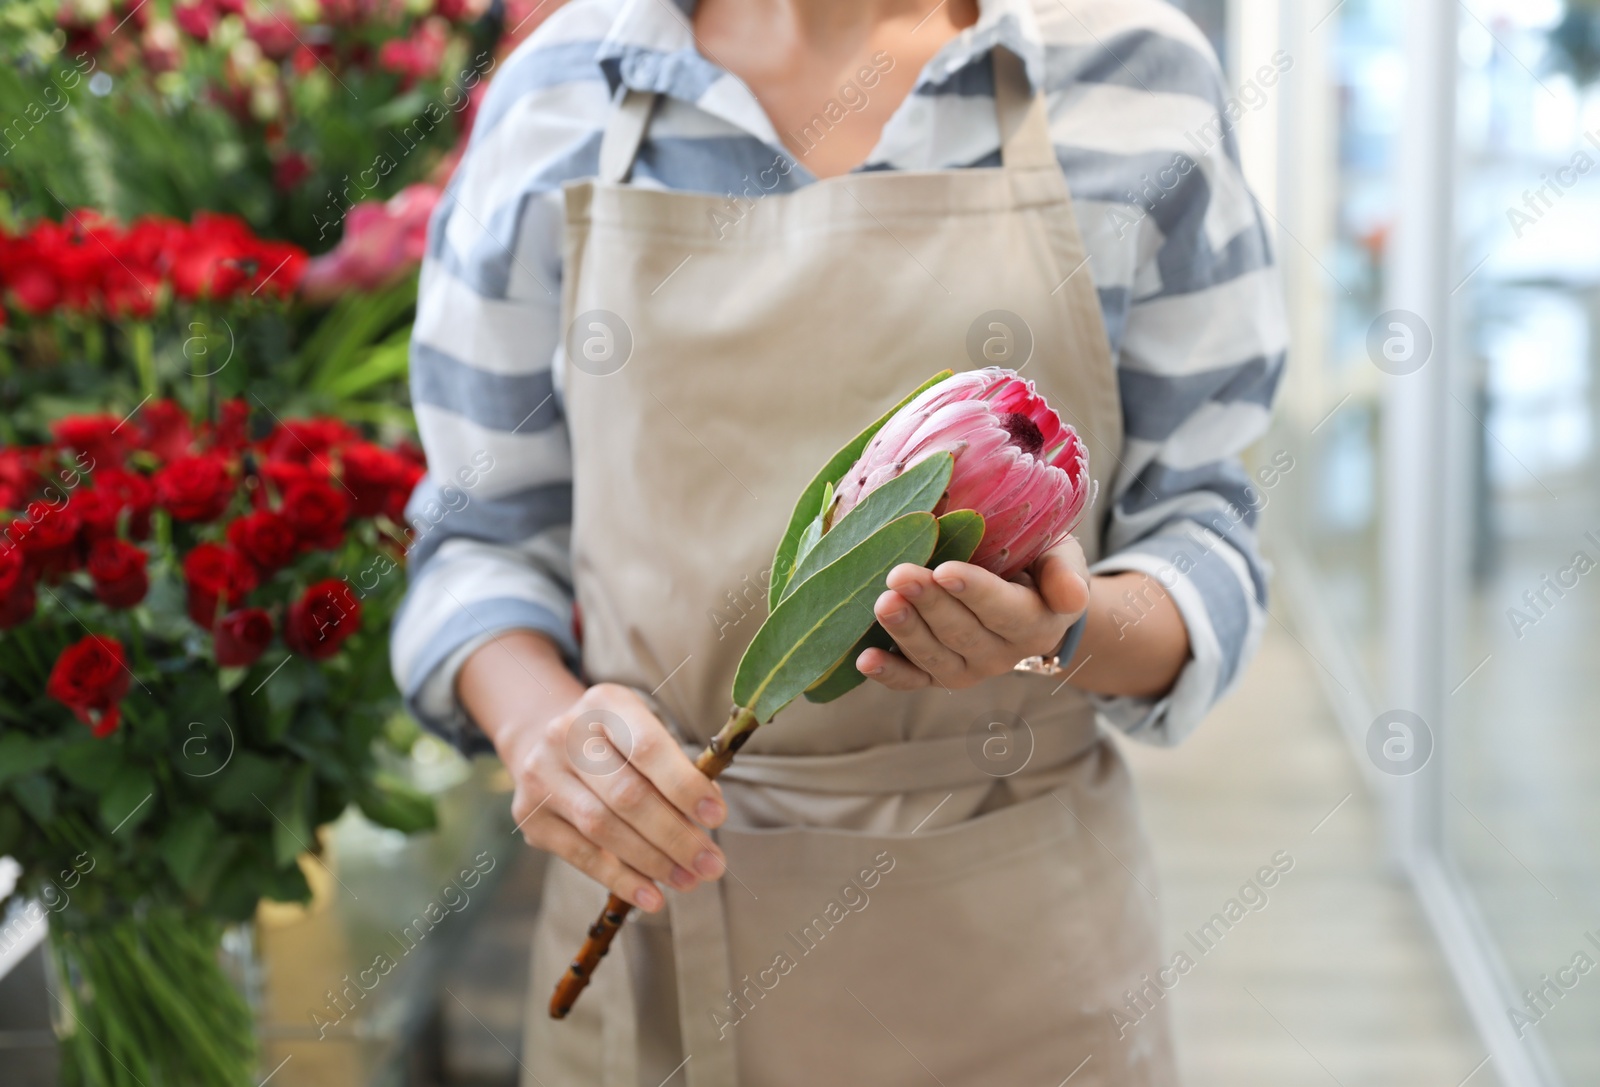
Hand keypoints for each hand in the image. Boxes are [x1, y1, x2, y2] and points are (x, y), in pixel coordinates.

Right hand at [501, 682, 728, 912]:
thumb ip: (674, 769)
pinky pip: (580, 854)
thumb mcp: (642, 731)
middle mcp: (565, 734)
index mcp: (604, 704)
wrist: (542, 738)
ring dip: (652, 861)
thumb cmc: (614, 741)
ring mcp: (541, 774)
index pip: (647, 747)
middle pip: (627, 794)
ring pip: (602, 827)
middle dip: (675, 835)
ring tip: (689, 880)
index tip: (718, 817)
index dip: (684, 786)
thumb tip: (707, 819)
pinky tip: (651, 896)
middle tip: (711, 864)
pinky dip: (620, 879)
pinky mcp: (528, 814)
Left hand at [860, 536, 1091, 689]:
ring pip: (935, 658)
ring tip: (883, 603)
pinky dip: (889, 673)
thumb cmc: (1041, 565)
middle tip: (899, 575)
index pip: (1004, 611)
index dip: (974, 593)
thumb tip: (1073, 595)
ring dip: (905, 633)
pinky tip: (864, 659)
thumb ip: (1066, 573)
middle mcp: (1003, 654)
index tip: (945, 571)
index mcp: (1036, 623)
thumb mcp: (1063, 558)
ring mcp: (969, 669)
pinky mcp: (940, 675)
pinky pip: (914, 681)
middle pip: (962, 634)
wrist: (1030, 600)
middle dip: (929, 605)